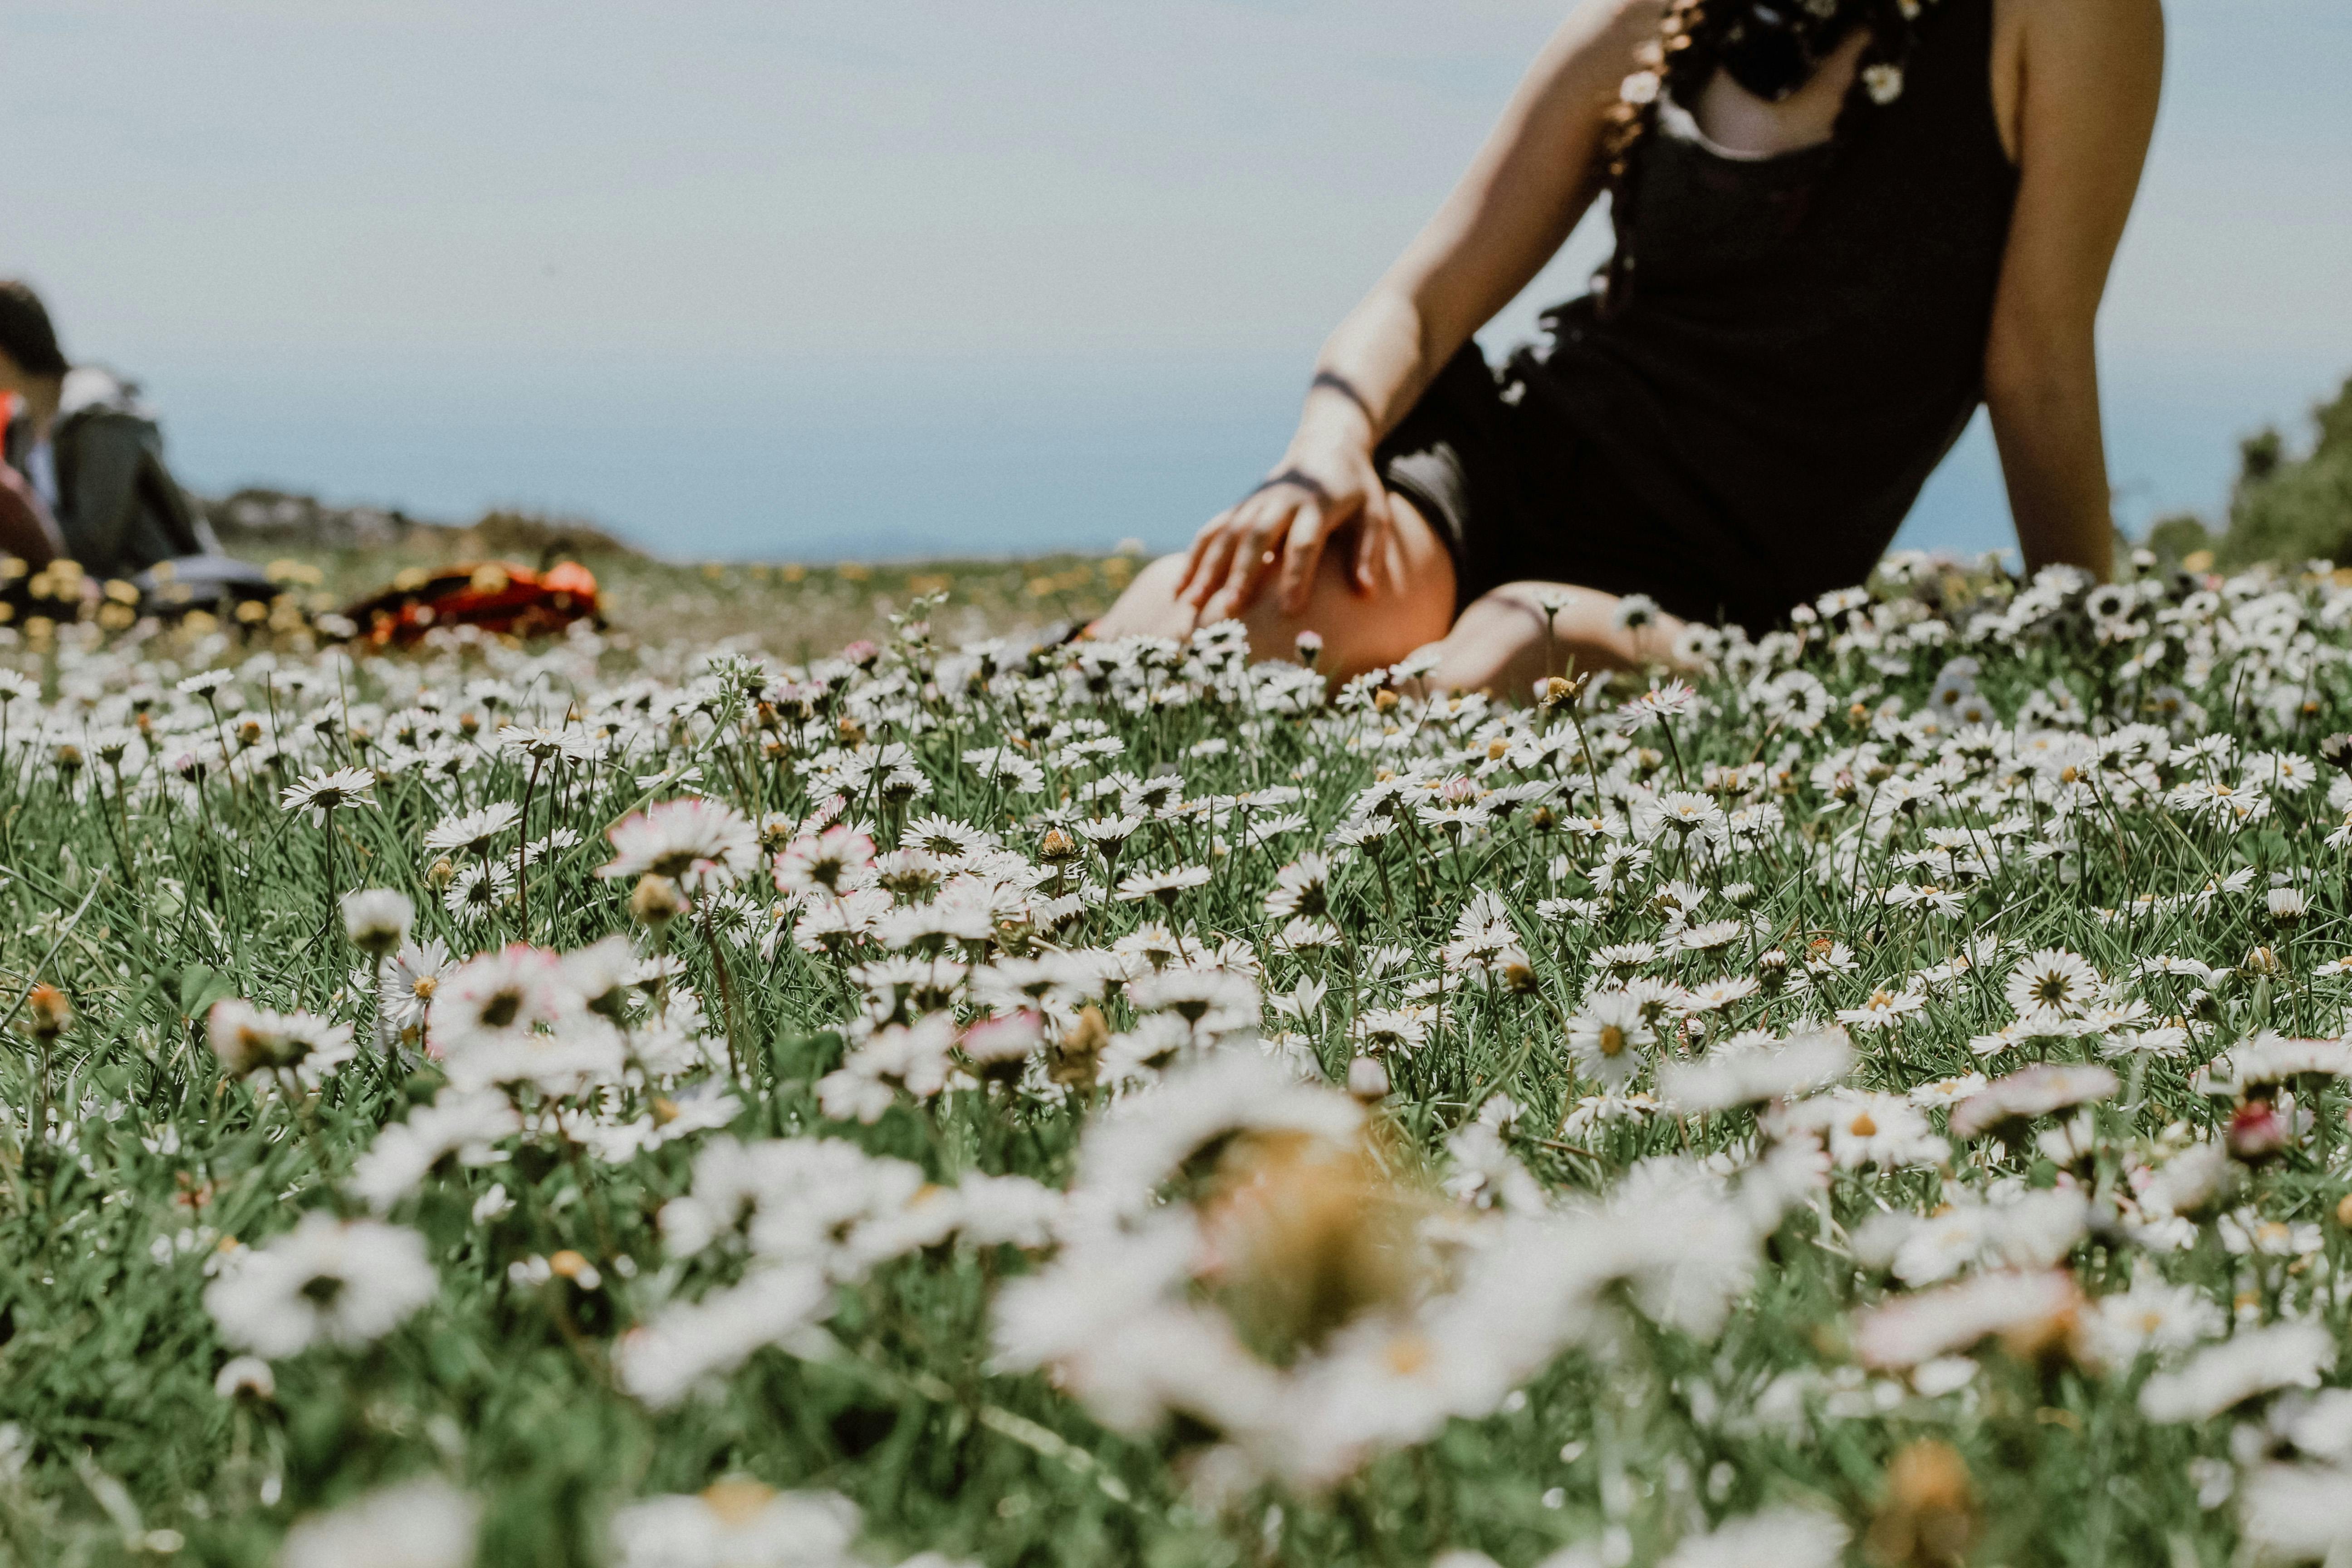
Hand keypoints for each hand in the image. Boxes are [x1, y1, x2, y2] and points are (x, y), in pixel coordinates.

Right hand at [1176, 428, 1395, 621]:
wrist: (1325, 446)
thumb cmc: (1355, 489)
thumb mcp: (1374, 512)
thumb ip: (1369, 551)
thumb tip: (1367, 592)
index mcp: (1317, 503)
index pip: (1304, 541)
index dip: (1296, 575)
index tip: (1290, 610)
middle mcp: (1281, 501)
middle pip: (1257, 536)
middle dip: (1243, 572)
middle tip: (1232, 607)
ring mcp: (1254, 502)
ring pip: (1227, 534)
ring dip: (1209, 568)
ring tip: (1194, 604)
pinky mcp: (1239, 507)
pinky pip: (1210, 532)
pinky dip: (1193, 560)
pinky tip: (1180, 591)